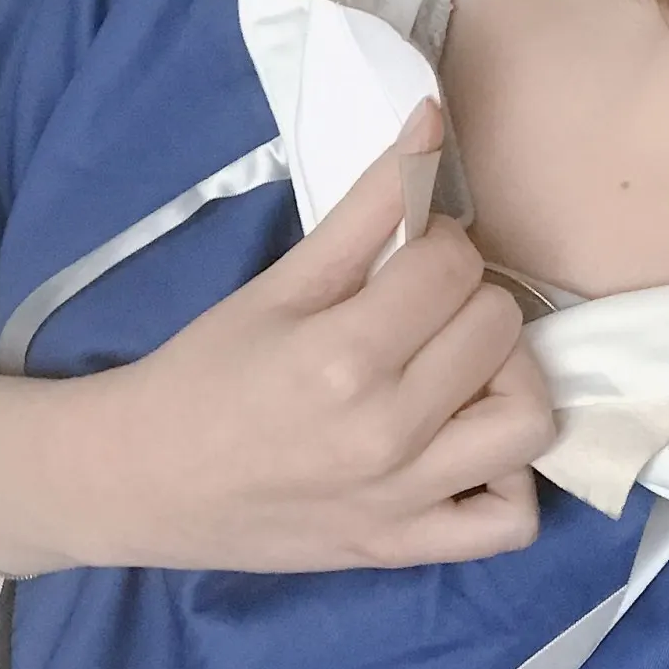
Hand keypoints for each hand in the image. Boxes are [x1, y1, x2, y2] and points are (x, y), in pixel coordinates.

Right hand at [11, 102, 551, 571]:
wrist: (138, 481)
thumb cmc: (204, 373)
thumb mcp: (280, 283)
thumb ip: (368, 205)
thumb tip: (432, 119)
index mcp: (343, 356)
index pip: (455, 266)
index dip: (439, 243)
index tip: (407, 256)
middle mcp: (384, 432)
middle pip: (500, 329)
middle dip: (471, 299)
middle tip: (427, 306)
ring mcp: (401, 499)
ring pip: (529, 421)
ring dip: (509, 380)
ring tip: (462, 369)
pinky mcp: (403, 548)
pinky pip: (509, 523)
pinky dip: (509, 482)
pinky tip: (469, 447)